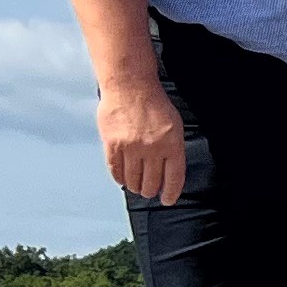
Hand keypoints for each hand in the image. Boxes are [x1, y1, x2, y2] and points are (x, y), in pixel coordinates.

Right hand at [99, 78, 187, 201]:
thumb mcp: (174, 126)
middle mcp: (152, 148)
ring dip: (135, 186)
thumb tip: (168, 173)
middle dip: (150, 191)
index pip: (174, 178)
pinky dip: (119, 178)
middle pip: (151, 182)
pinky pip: (115, 169)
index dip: (171, 193)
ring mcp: (131, 147)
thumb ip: (172, 149)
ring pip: (133, 179)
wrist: (130, 86)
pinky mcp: (112, 144)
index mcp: (172, 144)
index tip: (167, 200)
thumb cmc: (155, 104)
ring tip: (136, 186)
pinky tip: (123, 179)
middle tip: (149, 192)